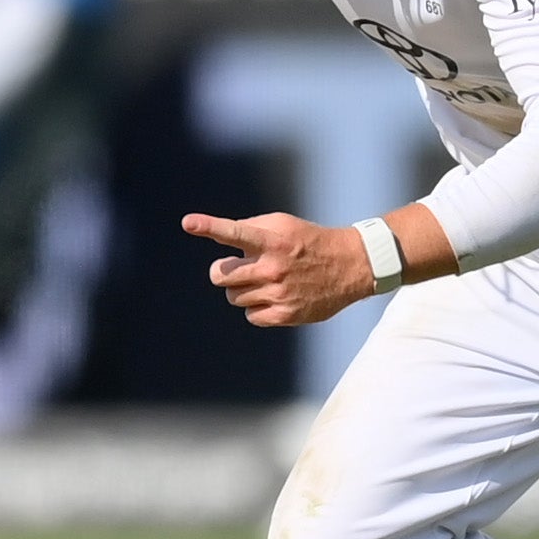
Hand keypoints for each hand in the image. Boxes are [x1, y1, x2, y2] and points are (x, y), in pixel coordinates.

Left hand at [182, 211, 380, 329]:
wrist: (351, 266)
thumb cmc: (309, 241)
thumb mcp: (283, 225)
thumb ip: (250, 229)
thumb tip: (219, 240)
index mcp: (272, 240)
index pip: (235, 232)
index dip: (209, 227)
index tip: (187, 222)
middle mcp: (273, 267)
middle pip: (221, 275)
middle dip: (223, 271)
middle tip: (238, 268)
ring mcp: (279, 293)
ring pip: (233, 297)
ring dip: (242, 289)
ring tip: (265, 281)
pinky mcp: (286, 315)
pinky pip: (250, 316)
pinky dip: (256, 308)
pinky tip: (274, 297)